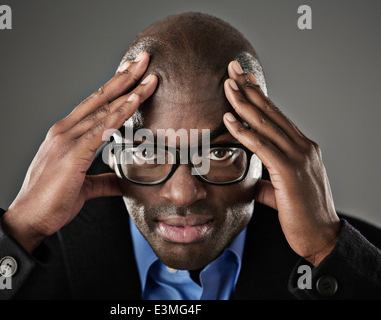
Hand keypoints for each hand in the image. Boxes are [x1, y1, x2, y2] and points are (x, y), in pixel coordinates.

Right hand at [3, 52, 157, 251]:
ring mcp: (67, 139)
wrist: (30, 218)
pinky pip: (101, 129)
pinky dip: (120, 113)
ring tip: (148, 74)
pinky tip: (135, 100)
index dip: (115, 87)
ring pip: (104, 109)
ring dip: (129, 90)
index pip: (94, 105)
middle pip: (101, 98)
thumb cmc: (52, 201)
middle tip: (144, 59)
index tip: (132, 72)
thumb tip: (123, 180)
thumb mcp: (85, 186)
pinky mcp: (73, 153)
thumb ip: (105, 180)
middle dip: (124, 77)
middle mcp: (65, 130)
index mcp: (66, 135)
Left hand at [223, 61, 340, 265]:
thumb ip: (268, 181)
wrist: (320, 236)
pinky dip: (244, 132)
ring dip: (243, 104)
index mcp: (302, 147)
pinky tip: (229, 120)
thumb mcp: (282, 190)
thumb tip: (254, 182)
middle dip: (250, 89)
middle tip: (232, 69)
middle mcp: (303, 146)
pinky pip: (262, 147)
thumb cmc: (302, 214)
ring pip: (266, 124)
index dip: (258, 95)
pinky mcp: (290, 172)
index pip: (276, 115)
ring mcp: (298, 157)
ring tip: (227, 86)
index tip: (243, 79)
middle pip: (271, 112)